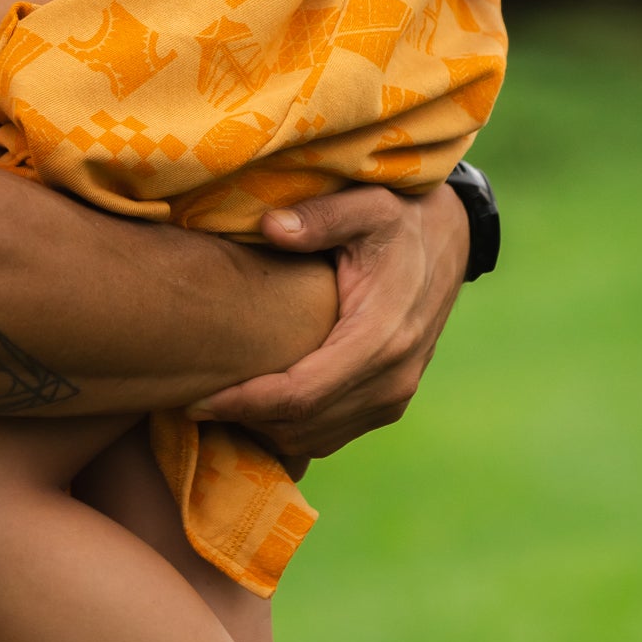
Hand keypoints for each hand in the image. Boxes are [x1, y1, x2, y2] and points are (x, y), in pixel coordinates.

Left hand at [188, 181, 470, 470]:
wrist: (448, 239)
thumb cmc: (399, 217)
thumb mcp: (365, 203)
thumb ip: (319, 217)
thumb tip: (270, 227)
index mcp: (381, 337)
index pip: (301, 395)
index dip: (245, 403)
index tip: (197, 399)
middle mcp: (392, 379)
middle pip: (303, 425)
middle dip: (245, 419)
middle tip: (192, 398)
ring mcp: (395, 395)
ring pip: (316, 438)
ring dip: (265, 427)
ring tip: (218, 398)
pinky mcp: (390, 401)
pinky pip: (332, 433)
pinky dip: (291, 427)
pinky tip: (256, 399)